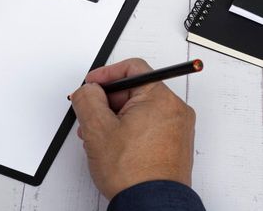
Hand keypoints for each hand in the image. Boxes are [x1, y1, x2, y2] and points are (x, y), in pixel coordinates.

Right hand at [70, 58, 195, 199]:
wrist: (151, 206)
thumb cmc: (133, 173)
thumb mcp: (97, 127)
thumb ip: (88, 98)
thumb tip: (88, 90)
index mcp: (161, 99)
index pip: (132, 68)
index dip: (106, 74)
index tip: (91, 84)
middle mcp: (174, 110)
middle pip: (133, 90)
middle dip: (106, 101)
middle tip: (89, 115)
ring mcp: (176, 129)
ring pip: (137, 109)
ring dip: (113, 118)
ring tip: (97, 136)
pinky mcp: (172, 144)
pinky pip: (146, 125)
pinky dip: (126, 129)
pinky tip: (111, 145)